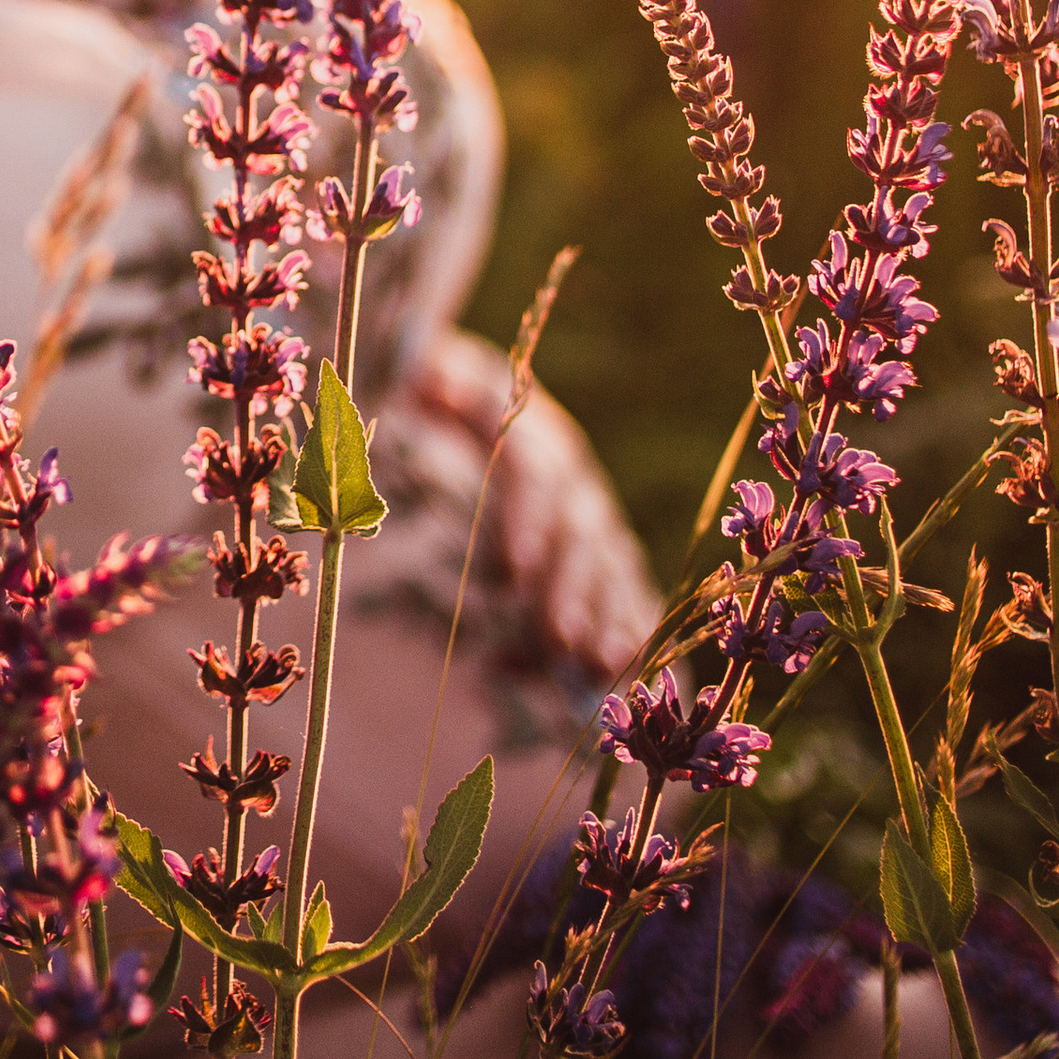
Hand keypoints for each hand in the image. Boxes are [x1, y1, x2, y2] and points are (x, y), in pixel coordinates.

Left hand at [404, 326, 662, 685]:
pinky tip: (619, 676)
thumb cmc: (446, 403)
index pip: (534, 475)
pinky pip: (625, 599)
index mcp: (534, 436)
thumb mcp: (438, 385)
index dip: (527, 518)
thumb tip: (433, 381)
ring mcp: (596, 527)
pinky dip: (625, 633)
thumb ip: (439, 388)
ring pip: (610, 570)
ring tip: (601, 664)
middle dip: (571, 587)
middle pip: (580, 535)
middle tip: (563, 636)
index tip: (513, 566)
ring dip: (607, 617)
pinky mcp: (605, 563)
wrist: (476, 405)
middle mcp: (574, 485)